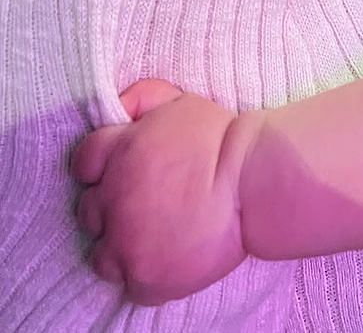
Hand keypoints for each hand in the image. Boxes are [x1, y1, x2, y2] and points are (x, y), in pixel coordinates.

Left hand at [71, 79, 252, 304]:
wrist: (256, 183)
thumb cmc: (225, 141)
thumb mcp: (183, 103)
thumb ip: (143, 98)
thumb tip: (119, 108)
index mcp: (121, 152)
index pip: (84, 163)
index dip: (102, 168)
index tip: (122, 174)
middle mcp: (114, 198)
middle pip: (90, 211)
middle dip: (113, 207)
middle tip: (146, 205)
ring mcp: (126, 242)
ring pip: (103, 254)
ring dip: (123, 246)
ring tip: (156, 237)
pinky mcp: (144, 277)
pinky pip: (131, 285)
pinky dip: (147, 276)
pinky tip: (170, 258)